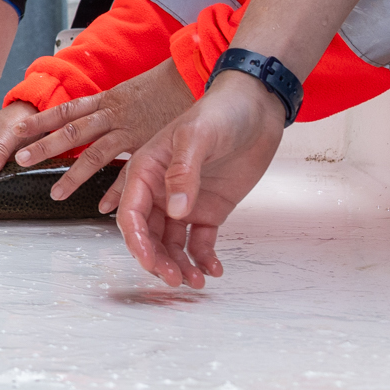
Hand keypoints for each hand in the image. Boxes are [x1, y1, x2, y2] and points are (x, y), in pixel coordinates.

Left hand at [12, 64, 195, 204]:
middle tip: (20, 160)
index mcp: (105, 100)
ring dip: (74, 175)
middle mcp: (113, 114)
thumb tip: (88, 121)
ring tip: (55, 194)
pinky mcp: (149, 143)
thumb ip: (108, 108)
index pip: (64, 110)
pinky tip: (103, 206)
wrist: (192, 74)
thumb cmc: (162, 87)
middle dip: (44, 146)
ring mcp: (130, 129)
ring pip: (95, 154)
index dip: (39, 120)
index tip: (15, 130)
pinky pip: (129, 170)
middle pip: (72, 131)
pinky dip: (116, 189)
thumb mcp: (128, 92)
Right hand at [110, 73, 284, 286]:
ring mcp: (185, 202)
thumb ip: (183, 172)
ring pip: (172, 244)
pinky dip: (203, 258)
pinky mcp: (209, 210)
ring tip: (196, 281)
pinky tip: (213, 269)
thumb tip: (176, 211)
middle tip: (177, 279)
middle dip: (158, 261)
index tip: (150, 263)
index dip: (137, 242)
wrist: (257, 108)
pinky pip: (199, 241)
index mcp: (146, 170)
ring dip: (180, 264)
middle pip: (149, 235)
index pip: (132, 214)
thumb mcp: (197, 136)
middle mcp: (160, 190)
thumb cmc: (221, 112)